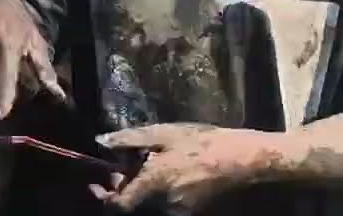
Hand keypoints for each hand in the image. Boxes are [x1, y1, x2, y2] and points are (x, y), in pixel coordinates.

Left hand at [92, 124, 272, 213]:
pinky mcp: (193, 212)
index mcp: (154, 186)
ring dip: (139, 190)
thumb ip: (128, 140)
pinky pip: (164, 206)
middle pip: (132, 207)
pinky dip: (155, 193)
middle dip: (121, 189)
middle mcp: (165, 205)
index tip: (96, 183)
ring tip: (145, 165)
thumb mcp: (162, 134)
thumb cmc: (203, 143)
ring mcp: (180, 211)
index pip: (118, 206)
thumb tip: (101, 143)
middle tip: (122, 167)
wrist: (246, 160)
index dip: (103, 196)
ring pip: (148, 206)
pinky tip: (163, 172)